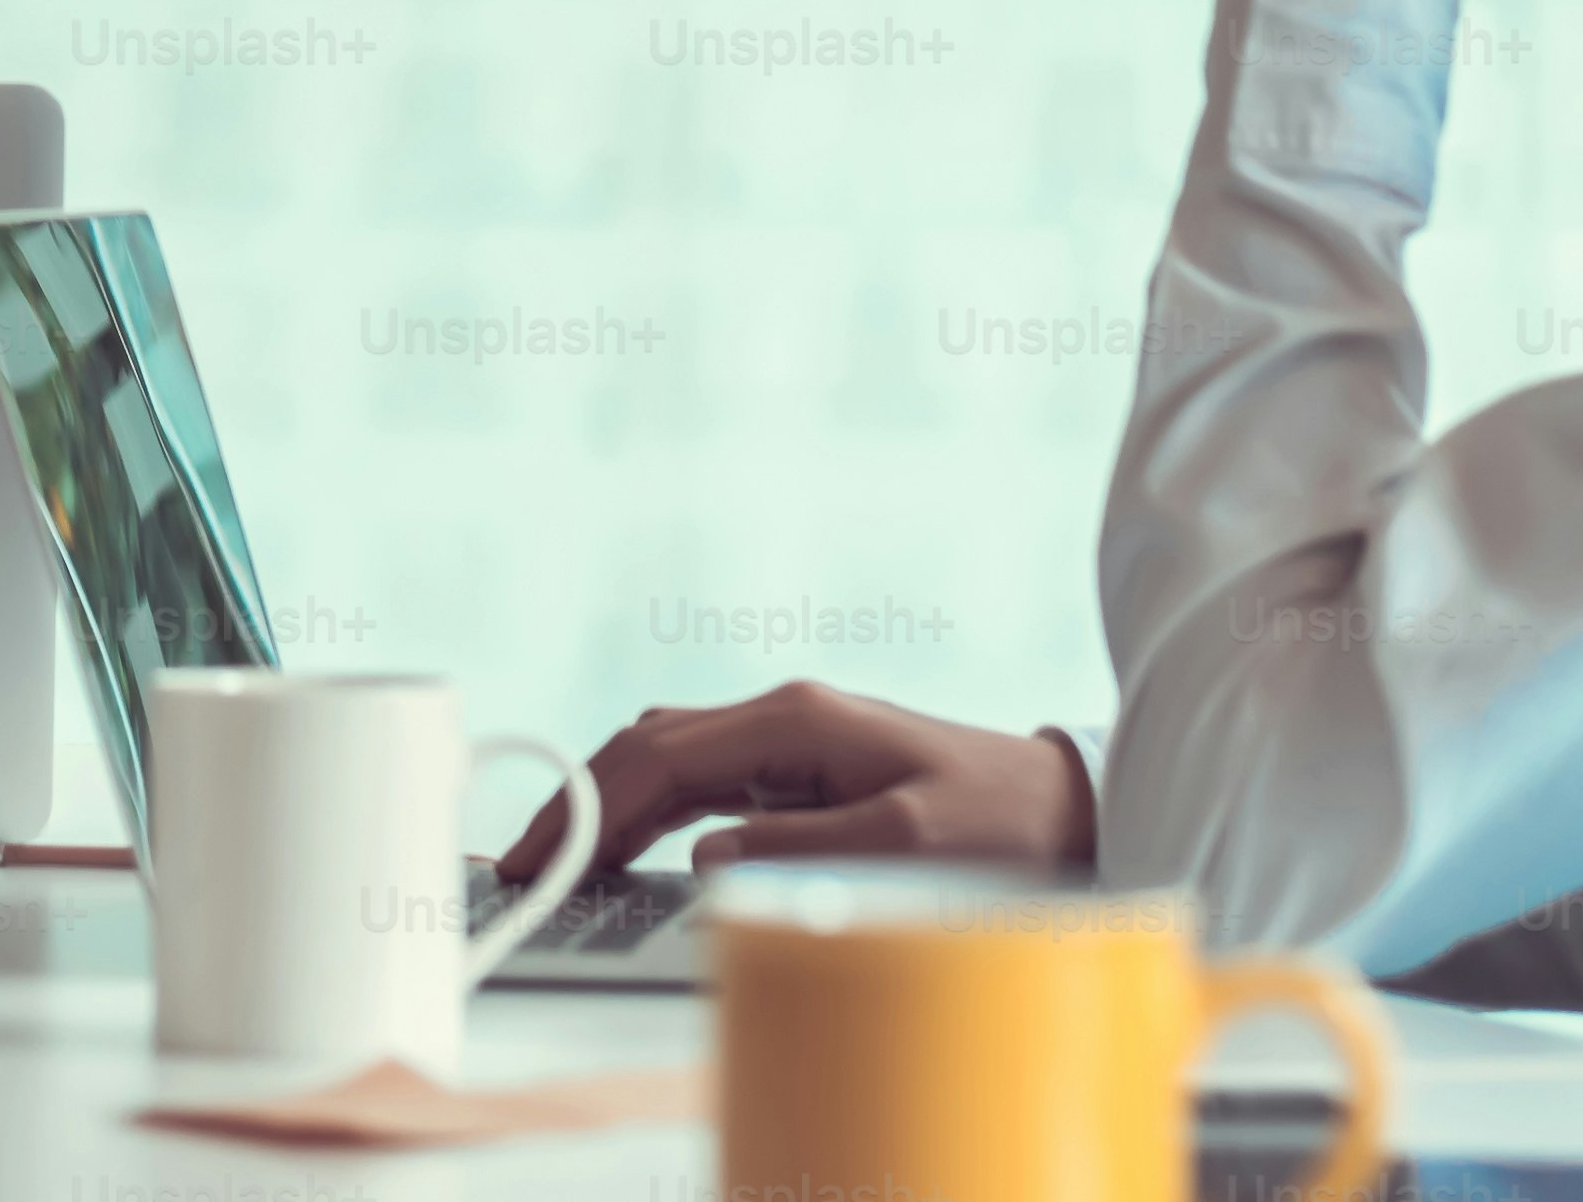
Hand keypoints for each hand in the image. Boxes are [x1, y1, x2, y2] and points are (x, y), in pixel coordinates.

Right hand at [496, 684, 1093, 882]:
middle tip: (521, 866)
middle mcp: (780, 716)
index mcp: (796, 719)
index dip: (591, 806)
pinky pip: (698, 780)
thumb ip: (802, 844)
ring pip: (665, 758)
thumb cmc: (997, 822)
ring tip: (554, 864)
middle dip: (577, 801)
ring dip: (605, 805)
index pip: (662, 757)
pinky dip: (646, 809)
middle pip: (647, 746)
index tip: (543, 856)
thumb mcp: (906, 841)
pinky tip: (620, 847)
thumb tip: (706, 856)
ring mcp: (786, 738)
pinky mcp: (796, 766)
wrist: (1061, 806)